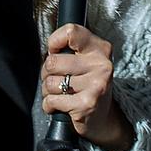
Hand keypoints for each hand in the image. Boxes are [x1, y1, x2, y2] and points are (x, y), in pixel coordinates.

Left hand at [40, 24, 133, 150]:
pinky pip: (51, 100)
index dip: (54, 42)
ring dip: (48, 92)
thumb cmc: (88, 86)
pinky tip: (61, 106)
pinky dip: (50, 106)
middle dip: (47, 74)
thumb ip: (71, 51)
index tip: (55, 52)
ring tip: (61, 94)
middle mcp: (102, 64)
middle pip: (52, 61)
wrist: (104, 118)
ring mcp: (96, 84)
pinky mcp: (87, 104)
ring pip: (50, 82)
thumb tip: (48, 50)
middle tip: (57, 80)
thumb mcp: (87, 62)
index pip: (71, 32)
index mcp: (101, 49)